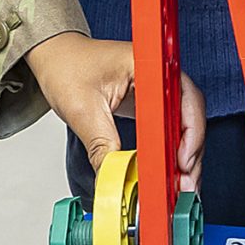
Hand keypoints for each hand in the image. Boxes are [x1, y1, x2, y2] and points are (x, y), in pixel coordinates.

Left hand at [26, 31, 207, 185]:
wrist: (55, 56)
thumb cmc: (66, 66)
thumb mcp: (82, 110)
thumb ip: (101, 147)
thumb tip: (113, 180)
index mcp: (147, 64)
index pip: (184, 97)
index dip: (190, 132)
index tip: (183, 161)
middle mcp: (158, 76)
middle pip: (189, 117)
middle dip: (190, 154)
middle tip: (184, 185)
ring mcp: (156, 91)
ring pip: (182, 128)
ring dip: (181, 159)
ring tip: (177, 188)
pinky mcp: (150, 105)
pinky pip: (167, 131)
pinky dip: (168, 154)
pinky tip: (165, 174)